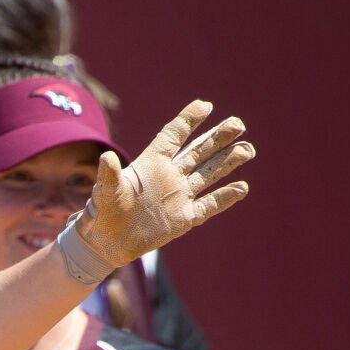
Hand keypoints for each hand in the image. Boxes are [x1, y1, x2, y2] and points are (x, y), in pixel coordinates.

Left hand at [69, 100, 253, 273]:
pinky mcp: (184, 218)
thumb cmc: (102, 213)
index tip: (204, 106)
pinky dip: (225, 198)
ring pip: (208, 174)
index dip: (188, 120)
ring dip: (228, 161)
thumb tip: (106, 158)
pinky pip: (208, 205)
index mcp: (151, 163)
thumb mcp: (105, 192)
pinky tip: (242, 187)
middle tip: (238, 124)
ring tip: (248, 149)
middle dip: (218, 137)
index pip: (173, 136)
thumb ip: (108, 176)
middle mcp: (169, 175)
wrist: (105, 243)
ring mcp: (179, 196)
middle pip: (198, 151)